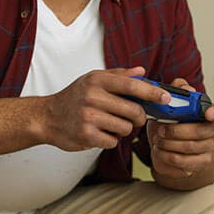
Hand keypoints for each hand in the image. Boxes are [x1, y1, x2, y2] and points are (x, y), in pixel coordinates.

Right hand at [43, 67, 171, 150]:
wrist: (47, 117)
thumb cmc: (73, 98)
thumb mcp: (92, 80)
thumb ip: (118, 75)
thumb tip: (142, 72)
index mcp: (97, 80)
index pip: (132, 85)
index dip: (152, 92)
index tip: (166, 98)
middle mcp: (92, 96)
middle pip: (134, 111)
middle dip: (138, 117)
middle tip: (133, 118)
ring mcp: (88, 116)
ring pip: (125, 128)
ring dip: (123, 130)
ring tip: (109, 125)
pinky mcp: (86, 135)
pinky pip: (113, 141)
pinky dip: (110, 140)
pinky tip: (99, 133)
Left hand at [148, 78, 213, 179]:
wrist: (167, 147)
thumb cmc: (170, 123)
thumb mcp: (169, 106)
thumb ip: (176, 92)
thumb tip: (185, 87)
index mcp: (209, 114)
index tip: (207, 112)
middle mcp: (213, 131)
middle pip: (201, 131)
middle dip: (177, 131)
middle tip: (161, 130)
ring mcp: (209, 148)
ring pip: (190, 147)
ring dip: (169, 143)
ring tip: (157, 139)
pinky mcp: (201, 163)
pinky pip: (184, 161)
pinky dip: (167, 155)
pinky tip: (160, 151)